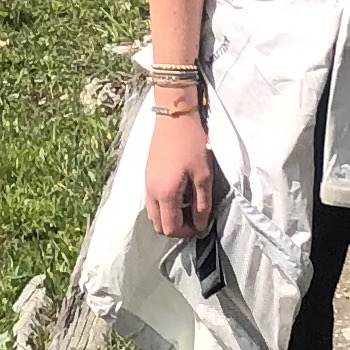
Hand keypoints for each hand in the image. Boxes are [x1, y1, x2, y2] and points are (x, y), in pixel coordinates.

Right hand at [143, 101, 215, 238]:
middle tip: (194, 215)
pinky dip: (164, 205)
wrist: (174, 117)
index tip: (202, 222)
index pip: (171, 229)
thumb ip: (202, 204)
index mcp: (165, 195)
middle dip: (177, 227)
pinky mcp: (147, 175)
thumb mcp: (203, 175)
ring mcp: (146, 183)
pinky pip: (152, 201)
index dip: (187, 232)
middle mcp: (151, 193)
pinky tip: (180, 190)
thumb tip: (201, 225)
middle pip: (159, 226)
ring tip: (188, 203)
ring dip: (169, 216)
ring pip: (153, 214)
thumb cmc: (192, 144)